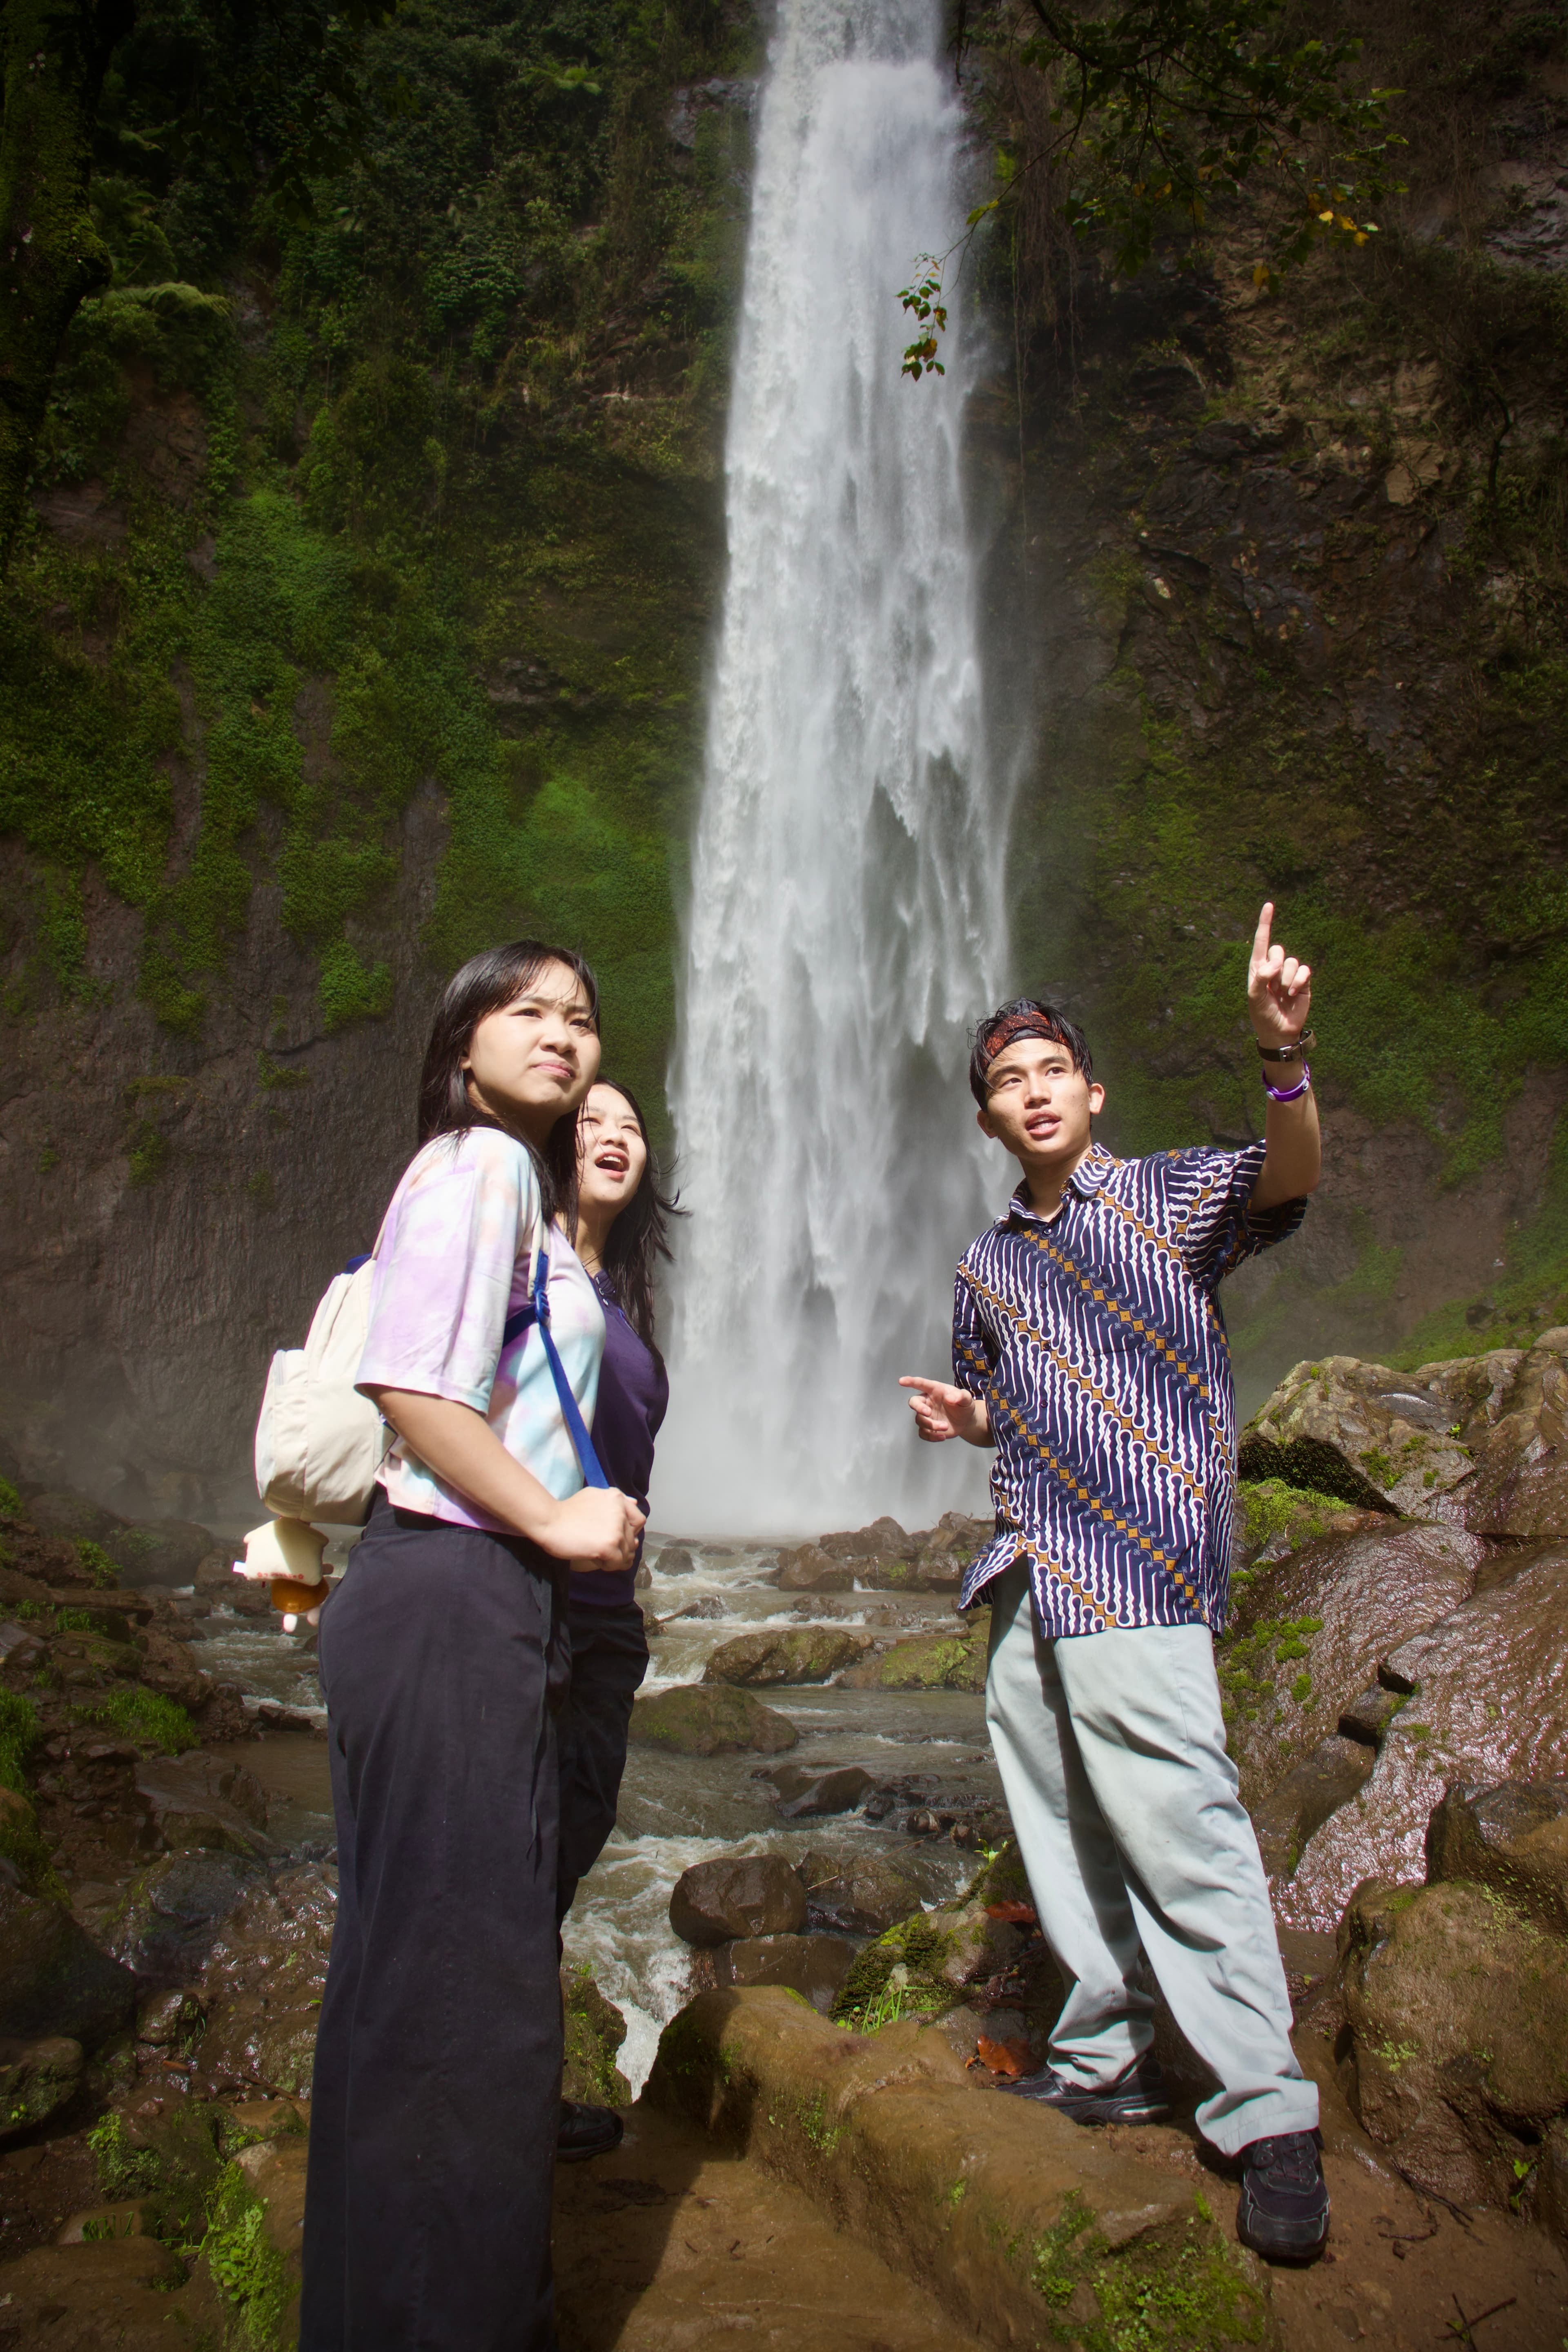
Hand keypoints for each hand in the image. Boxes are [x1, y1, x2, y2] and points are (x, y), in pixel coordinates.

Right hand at [542, 1485, 643, 1568]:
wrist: (548, 1522)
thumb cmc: (566, 1511)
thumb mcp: (593, 1496)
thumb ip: (615, 1500)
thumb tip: (634, 1503)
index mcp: (617, 1498)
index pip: (638, 1520)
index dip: (629, 1532)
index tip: (615, 1536)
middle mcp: (620, 1512)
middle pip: (632, 1539)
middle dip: (620, 1547)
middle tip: (602, 1548)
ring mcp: (616, 1530)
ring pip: (627, 1552)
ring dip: (614, 1557)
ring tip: (597, 1555)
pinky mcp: (609, 1546)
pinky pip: (618, 1563)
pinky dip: (608, 1565)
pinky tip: (595, 1559)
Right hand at [899, 1376, 986, 1443]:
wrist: (966, 1420)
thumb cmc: (963, 1405)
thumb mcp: (966, 1398)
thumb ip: (960, 1396)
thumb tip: (950, 1398)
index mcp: (934, 1390)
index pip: (920, 1383)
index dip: (910, 1382)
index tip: (901, 1381)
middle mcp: (928, 1402)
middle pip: (914, 1402)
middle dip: (918, 1407)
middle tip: (928, 1413)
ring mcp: (927, 1415)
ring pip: (920, 1420)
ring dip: (931, 1425)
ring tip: (945, 1426)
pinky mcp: (928, 1428)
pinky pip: (923, 1433)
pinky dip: (931, 1436)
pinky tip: (942, 1436)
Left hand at [1247, 901, 1311, 1048]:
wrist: (1279, 1030)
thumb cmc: (1262, 1013)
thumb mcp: (1255, 996)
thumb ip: (1261, 977)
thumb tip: (1275, 964)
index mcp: (1258, 967)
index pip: (1262, 941)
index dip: (1266, 922)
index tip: (1269, 905)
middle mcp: (1274, 967)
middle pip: (1278, 949)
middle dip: (1276, 966)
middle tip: (1272, 986)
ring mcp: (1289, 973)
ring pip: (1292, 961)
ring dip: (1287, 979)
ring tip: (1282, 993)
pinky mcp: (1303, 981)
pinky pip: (1304, 970)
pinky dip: (1299, 981)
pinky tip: (1294, 993)